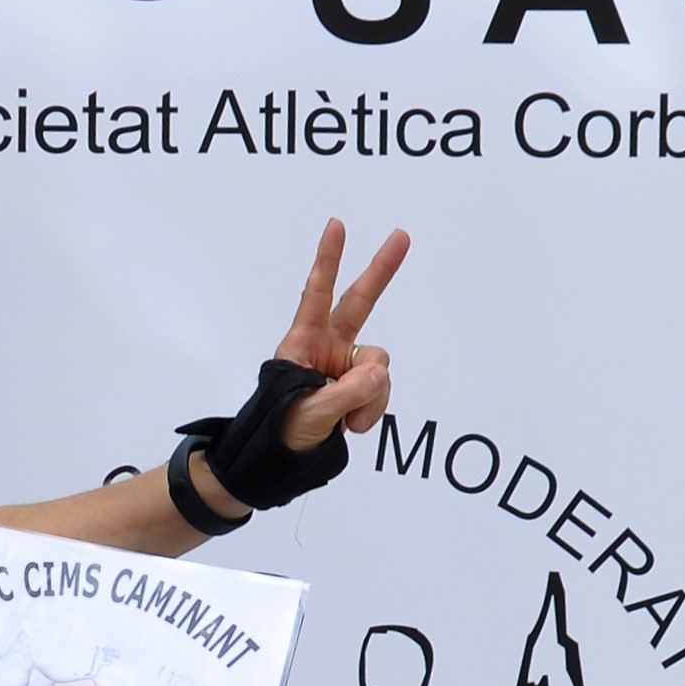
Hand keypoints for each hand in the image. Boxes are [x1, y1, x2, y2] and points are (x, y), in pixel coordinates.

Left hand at [276, 218, 407, 448]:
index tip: (336, 227)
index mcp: (304, 342)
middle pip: (360, 302)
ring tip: (349, 419)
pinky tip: (355, 422)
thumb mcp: (309, 412)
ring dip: (371, 395)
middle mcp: (328, 346)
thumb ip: (347, 393)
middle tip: (401, 237)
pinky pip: (382, 388)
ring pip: (379, 365)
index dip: (327, 260)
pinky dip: (375, 408)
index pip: (316, 294)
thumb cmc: (283, 428)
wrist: (285, 458)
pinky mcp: (362, 385)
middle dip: (381, 271)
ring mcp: (347, 365)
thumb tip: (380, 374)